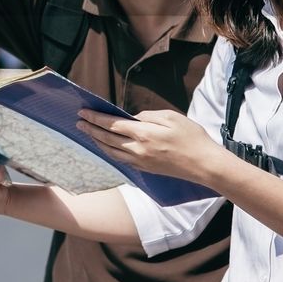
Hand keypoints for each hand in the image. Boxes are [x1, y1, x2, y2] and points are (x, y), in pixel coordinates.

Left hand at [77, 108, 219, 183]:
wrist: (204, 165)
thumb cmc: (191, 137)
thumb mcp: (170, 117)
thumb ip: (147, 116)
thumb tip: (131, 118)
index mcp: (143, 133)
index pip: (112, 124)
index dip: (95, 118)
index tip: (83, 112)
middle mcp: (138, 149)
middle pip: (106, 138)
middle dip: (90, 129)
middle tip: (78, 121)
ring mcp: (140, 162)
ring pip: (111, 151)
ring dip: (97, 141)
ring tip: (88, 133)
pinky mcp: (144, 169)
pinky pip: (120, 159)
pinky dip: (109, 151)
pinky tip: (105, 146)